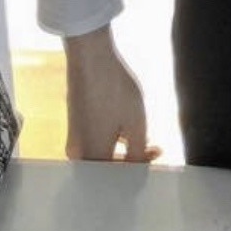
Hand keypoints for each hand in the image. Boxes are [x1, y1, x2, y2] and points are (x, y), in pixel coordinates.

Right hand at [64, 26, 160, 163]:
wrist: (90, 57)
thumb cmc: (114, 89)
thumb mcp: (136, 123)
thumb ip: (139, 152)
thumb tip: (139, 164)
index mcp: (93, 158)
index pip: (120, 174)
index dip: (142, 165)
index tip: (156, 151)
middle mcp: (78, 154)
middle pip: (109, 165)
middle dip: (133, 156)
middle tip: (152, 145)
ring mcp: (74, 138)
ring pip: (102, 152)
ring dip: (124, 146)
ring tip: (141, 130)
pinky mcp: (73, 124)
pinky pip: (94, 140)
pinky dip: (111, 136)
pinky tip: (123, 122)